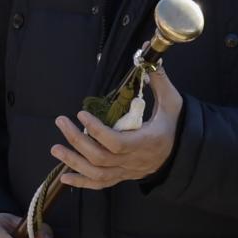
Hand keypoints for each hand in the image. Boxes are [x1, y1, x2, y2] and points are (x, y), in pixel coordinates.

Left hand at [50, 65, 182, 190]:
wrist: (182, 154)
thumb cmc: (175, 125)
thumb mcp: (172, 102)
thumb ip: (158, 80)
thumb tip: (148, 53)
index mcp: (147, 142)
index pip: (118, 142)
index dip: (97, 131)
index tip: (82, 114)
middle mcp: (135, 160)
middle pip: (101, 157)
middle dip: (77, 140)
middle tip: (61, 121)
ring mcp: (127, 171)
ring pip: (97, 173)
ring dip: (73, 161)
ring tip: (55, 147)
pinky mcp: (122, 176)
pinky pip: (100, 184)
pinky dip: (81, 182)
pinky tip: (64, 176)